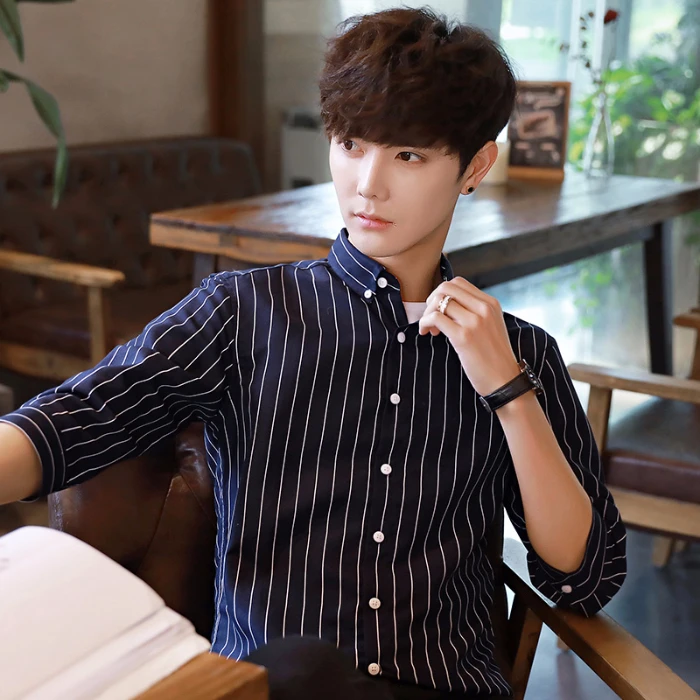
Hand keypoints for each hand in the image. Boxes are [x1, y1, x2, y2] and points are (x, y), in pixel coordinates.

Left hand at [418, 277, 520, 396]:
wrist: (506, 381)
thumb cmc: (494, 358)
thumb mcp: (490, 326)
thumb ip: (474, 312)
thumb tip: (447, 305)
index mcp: (491, 304)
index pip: (458, 283)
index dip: (443, 294)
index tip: (440, 310)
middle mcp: (484, 308)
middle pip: (446, 287)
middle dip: (432, 300)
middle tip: (432, 318)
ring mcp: (474, 321)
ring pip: (439, 301)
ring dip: (427, 313)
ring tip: (431, 330)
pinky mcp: (463, 337)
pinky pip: (435, 317)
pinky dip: (425, 322)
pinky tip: (427, 333)